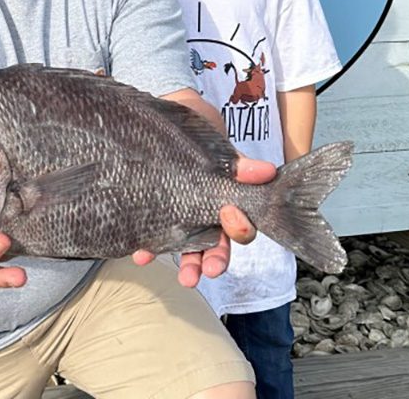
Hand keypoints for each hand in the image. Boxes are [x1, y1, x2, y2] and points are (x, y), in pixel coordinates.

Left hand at [132, 152, 276, 286]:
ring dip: (189, 266)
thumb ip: (241, 164)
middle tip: (208, 272)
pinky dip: (150, 249)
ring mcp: (184, 220)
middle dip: (213, 262)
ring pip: (190, 250)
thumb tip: (266, 171)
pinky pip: (157, 239)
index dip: (239, 228)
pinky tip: (142, 254)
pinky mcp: (160, 218)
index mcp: (227, 204)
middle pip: (216, 247)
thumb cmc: (204, 141)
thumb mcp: (221, 150)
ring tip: (186, 279)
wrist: (175, 130)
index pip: (239, 226)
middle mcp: (208, 218)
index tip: (230, 215)